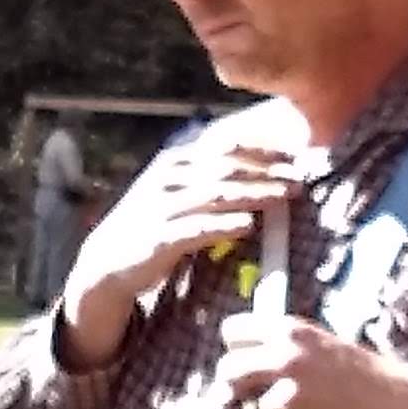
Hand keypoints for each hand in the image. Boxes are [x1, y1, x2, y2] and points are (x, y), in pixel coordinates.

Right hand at [56, 110, 304, 370]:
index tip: (295, 155)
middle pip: (226, 168)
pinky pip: (197, 228)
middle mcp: (168, 177)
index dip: (262, 150)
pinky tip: (248, 224)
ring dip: (254, 194)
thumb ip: (211, 177)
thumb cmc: (154, 224)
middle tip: (299, 179)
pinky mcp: (159, 238)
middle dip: (266, 172)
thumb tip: (263, 168)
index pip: (225, 146)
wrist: (108, 262)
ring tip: (284, 198)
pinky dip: (224, 224)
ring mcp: (161, 206)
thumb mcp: (178, 192)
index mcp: (176, 160)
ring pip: (216, 194)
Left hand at [215, 313, 407, 408]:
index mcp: (290, 331)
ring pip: (250, 404)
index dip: (235, 347)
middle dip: (234, 382)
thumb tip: (251, 359)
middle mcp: (282, 357)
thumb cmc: (363, 371)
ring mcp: (285, 392)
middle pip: (228, 369)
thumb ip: (285, 347)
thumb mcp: (321, 344)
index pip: (233, 330)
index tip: (243, 358)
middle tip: (248, 390)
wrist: (396, 403)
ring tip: (297, 407)